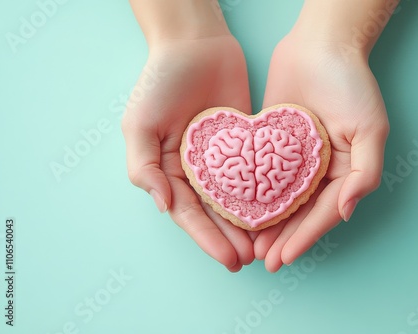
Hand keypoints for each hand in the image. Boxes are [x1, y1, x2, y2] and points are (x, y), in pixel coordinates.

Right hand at [121, 32, 254, 271]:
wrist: (195, 43)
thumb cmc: (161, 81)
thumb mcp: (139, 124)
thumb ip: (143, 167)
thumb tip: (163, 206)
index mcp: (168, 170)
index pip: (188, 213)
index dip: (207, 238)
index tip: (228, 258)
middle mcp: (195, 170)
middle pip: (214, 212)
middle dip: (230, 238)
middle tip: (251, 260)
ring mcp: (222, 158)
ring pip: (237, 199)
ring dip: (249, 224)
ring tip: (265, 246)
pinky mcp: (245, 142)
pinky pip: (256, 172)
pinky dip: (264, 193)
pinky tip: (278, 210)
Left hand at [254, 31, 389, 271]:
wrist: (320, 45)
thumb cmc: (351, 83)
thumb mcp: (371, 128)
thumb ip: (364, 173)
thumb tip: (346, 212)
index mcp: (344, 170)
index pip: (324, 212)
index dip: (305, 237)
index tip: (284, 257)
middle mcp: (320, 169)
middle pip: (300, 212)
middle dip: (283, 238)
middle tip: (262, 260)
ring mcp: (295, 159)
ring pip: (280, 200)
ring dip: (267, 224)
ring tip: (250, 246)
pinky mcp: (273, 144)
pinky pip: (263, 175)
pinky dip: (254, 195)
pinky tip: (240, 210)